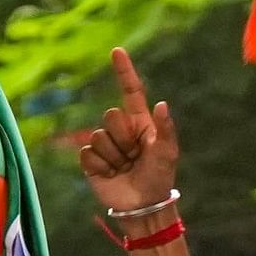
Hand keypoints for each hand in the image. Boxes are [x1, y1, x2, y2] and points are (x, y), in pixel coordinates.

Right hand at [74, 48, 183, 219]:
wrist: (143, 205)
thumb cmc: (159, 177)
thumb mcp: (167, 153)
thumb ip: (166, 130)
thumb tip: (162, 103)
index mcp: (140, 122)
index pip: (130, 91)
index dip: (123, 71)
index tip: (117, 51)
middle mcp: (120, 130)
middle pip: (110, 116)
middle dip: (123, 138)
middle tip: (134, 156)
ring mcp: (104, 144)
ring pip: (98, 137)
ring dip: (114, 156)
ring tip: (125, 167)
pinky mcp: (91, 160)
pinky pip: (87, 154)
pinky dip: (101, 167)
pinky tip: (111, 175)